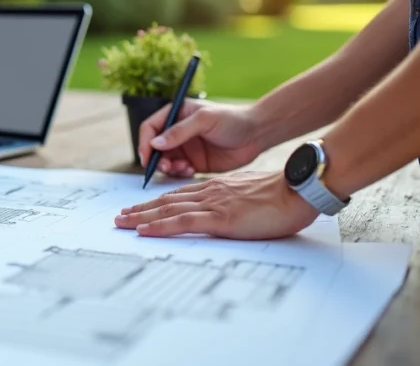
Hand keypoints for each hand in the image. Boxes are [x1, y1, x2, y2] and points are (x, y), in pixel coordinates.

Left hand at [114, 171, 318, 239]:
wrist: (299, 190)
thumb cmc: (284, 195)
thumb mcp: (252, 195)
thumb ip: (235, 200)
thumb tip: (229, 211)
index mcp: (217, 188)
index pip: (179, 195)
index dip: (157, 203)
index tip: (140, 209)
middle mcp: (210, 193)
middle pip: (166, 201)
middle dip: (141, 209)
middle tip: (120, 217)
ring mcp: (213, 204)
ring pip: (167, 209)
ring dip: (141, 217)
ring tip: (122, 223)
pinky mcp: (220, 218)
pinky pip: (182, 221)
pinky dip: (159, 226)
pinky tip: (143, 230)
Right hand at [139, 100, 264, 177]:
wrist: (257, 134)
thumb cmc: (233, 119)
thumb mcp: (205, 120)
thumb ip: (179, 131)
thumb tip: (155, 144)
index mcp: (176, 114)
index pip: (150, 128)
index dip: (145, 142)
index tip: (147, 156)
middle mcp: (177, 132)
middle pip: (154, 148)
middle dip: (156, 159)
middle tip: (165, 167)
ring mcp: (186, 148)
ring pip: (165, 162)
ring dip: (168, 168)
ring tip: (182, 168)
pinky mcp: (195, 163)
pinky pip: (178, 172)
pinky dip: (179, 174)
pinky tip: (190, 171)